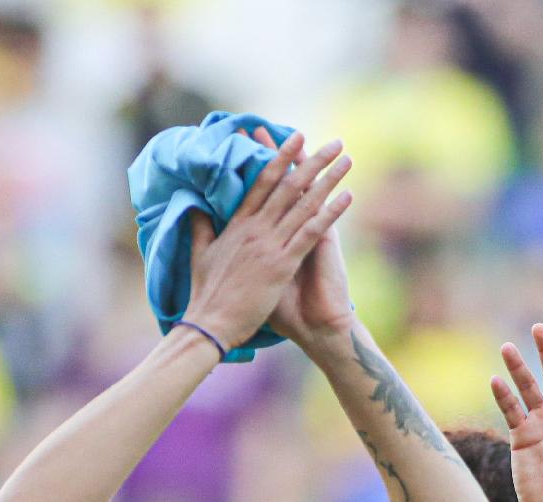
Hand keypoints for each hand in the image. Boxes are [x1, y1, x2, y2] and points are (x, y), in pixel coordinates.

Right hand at [181, 132, 352, 350]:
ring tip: (346, 160)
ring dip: (328, 180)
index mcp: (238, 224)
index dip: (280, 157)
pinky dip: (330, 213)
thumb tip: (194, 206)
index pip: (262, 182)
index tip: (296, 137)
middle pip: (289, 186)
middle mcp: (256, 229)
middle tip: (334, 142)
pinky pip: (311, 232)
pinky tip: (347, 197)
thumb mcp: (199, 254)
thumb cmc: (206, 294)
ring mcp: (270, 245)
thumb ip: (200, 227)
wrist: (211, 323)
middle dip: (313, 161)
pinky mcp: (282, 265)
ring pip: (304, 204)